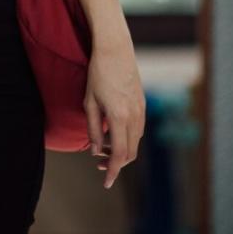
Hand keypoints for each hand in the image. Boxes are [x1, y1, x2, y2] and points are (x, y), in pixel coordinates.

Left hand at [84, 40, 144, 188]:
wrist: (116, 50)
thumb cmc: (98, 74)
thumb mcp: (89, 102)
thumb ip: (94, 128)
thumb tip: (96, 151)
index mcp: (120, 117)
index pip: (120, 154)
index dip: (114, 171)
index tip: (106, 183)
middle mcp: (135, 117)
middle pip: (131, 152)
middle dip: (116, 163)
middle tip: (98, 164)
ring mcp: (142, 111)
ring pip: (136, 142)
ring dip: (122, 151)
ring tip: (103, 149)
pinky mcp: (143, 105)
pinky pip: (138, 130)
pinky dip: (127, 139)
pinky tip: (113, 135)